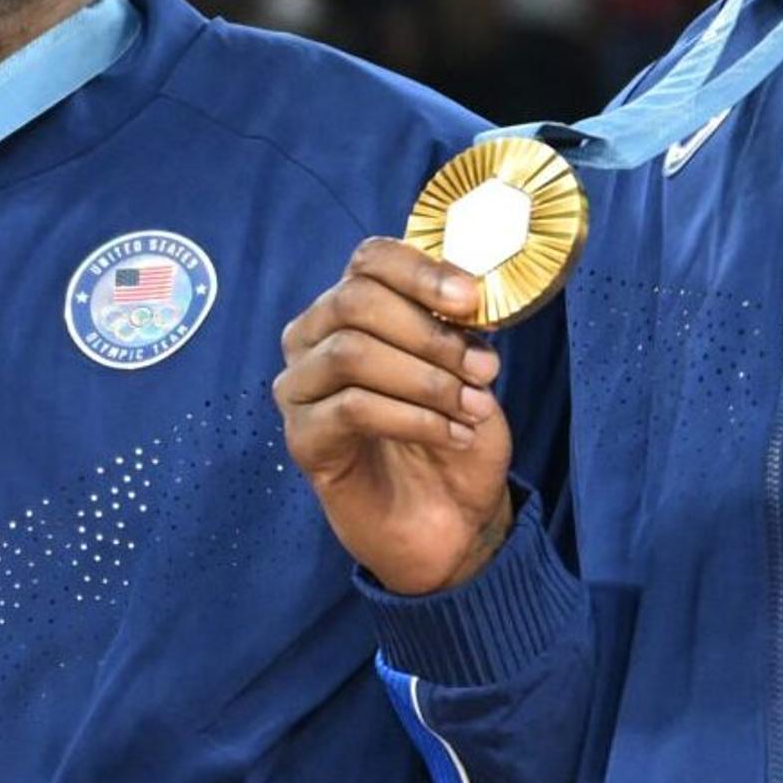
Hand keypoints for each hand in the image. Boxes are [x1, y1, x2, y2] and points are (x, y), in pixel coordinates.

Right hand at [275, 237, 513, 596]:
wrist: (449, 521)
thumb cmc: (453, 435)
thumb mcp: (470, 371)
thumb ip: (461, 328)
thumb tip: (469, 295)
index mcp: (351, 309)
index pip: (369, 261)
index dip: (421, 272)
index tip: (471, 300)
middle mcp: (312, 339)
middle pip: (355, 301)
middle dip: (429, 333)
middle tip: (483, 368)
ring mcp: (300, 389)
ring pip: (351, 353)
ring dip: (426, 378)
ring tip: (472, 407)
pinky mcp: (303, 438)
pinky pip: (353, 408)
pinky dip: (414, 418)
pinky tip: (452, 435)